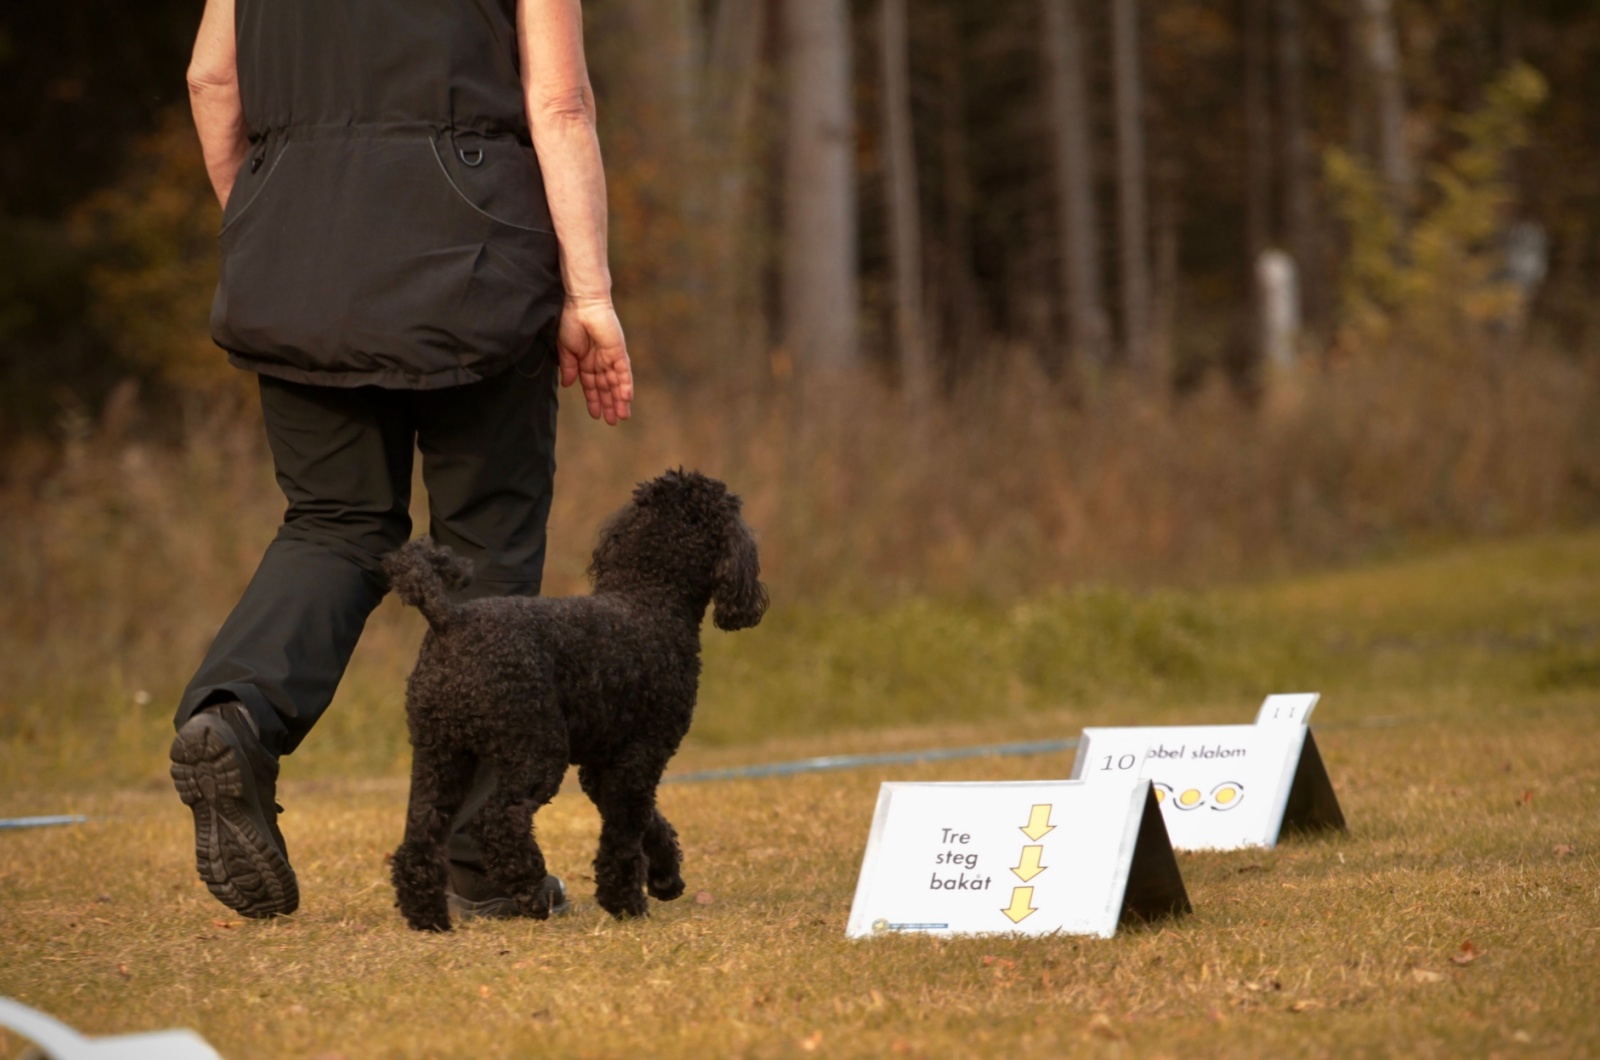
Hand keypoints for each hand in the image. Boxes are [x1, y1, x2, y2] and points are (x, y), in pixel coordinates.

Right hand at [556, 297, 632, 424]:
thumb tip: (567, 385)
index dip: (594, 400)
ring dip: (619, 400)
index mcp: (585, 360)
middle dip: (609, 404)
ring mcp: (610, 357)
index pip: (592, 385)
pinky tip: (626, 399)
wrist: (579, 304)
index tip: (596, 415)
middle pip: (606, 387)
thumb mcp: (565, 349)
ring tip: (622, 416)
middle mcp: (600, 361)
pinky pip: (624, 372)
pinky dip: (625, 385)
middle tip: (613, 421)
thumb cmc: (570, 321)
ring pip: (616, 383)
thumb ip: (568, 368)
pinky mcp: (618, 352)